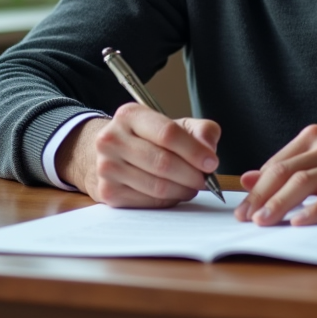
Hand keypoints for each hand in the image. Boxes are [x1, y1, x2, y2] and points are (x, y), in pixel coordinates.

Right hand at [57, 103, 220, 207]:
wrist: (105, 155)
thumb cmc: (146, 139)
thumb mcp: (173, 125)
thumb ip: (199, 131)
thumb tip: (209, 149)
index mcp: (130, 115)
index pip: (168, 133)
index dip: (194, 150)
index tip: (211, 162)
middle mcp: (112, 139)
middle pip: (163, 163)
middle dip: (192, 174)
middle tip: (205, 179)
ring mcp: (106, 167)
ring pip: (158, 186)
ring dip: (183, 190)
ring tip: (192, 186)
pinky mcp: (108, 192)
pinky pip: (149, 202)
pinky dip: (169, 200)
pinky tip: (174, 193)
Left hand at [234, 125, 316, 226]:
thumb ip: (290, 166)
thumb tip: (250, 178)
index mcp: (314, 137)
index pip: (277, 164)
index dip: (256, 188)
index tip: (241, 210)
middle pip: (285, 171)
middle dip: (261, 197)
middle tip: (245, 218)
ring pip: (305, 182)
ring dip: (280, 203)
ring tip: (264, 222)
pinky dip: (315, 209)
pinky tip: (300, 222)